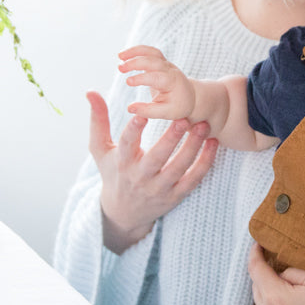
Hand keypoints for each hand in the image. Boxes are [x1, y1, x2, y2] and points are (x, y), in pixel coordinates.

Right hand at [85, 90, 217, 253]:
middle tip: (184, 118)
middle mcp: (141, 177)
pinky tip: (213, 143)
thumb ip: (98, 120)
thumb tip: (91, 92)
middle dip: (171, 139)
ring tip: (203, 126)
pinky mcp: (175, 196)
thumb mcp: (100, 149)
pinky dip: (205, 162)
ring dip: (193, 147)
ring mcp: (159, 188)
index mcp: (122, 162)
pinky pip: (193, 179)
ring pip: (179, 168)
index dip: (133, 130)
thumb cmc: (113, 172)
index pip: (126, 145)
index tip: (142, 115)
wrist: (124, 212)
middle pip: (157, 158)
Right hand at [119, 46, 196, 120]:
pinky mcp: (161, 62)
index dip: (142, 78)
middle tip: (120, 68)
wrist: (190, 96)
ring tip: (120, 56)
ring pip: (152, 52)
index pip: (156, 77)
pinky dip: (137, 51)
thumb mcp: (166, 113)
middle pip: (153, 60)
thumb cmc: (178, 105)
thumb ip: (148, 111)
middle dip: (136, 62)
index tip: (128, 81)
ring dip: (135, 51)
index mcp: (172, 82)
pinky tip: (124, 56)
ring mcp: (165, 64)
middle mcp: (169, 70)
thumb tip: (129, 108)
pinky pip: (150, 52)